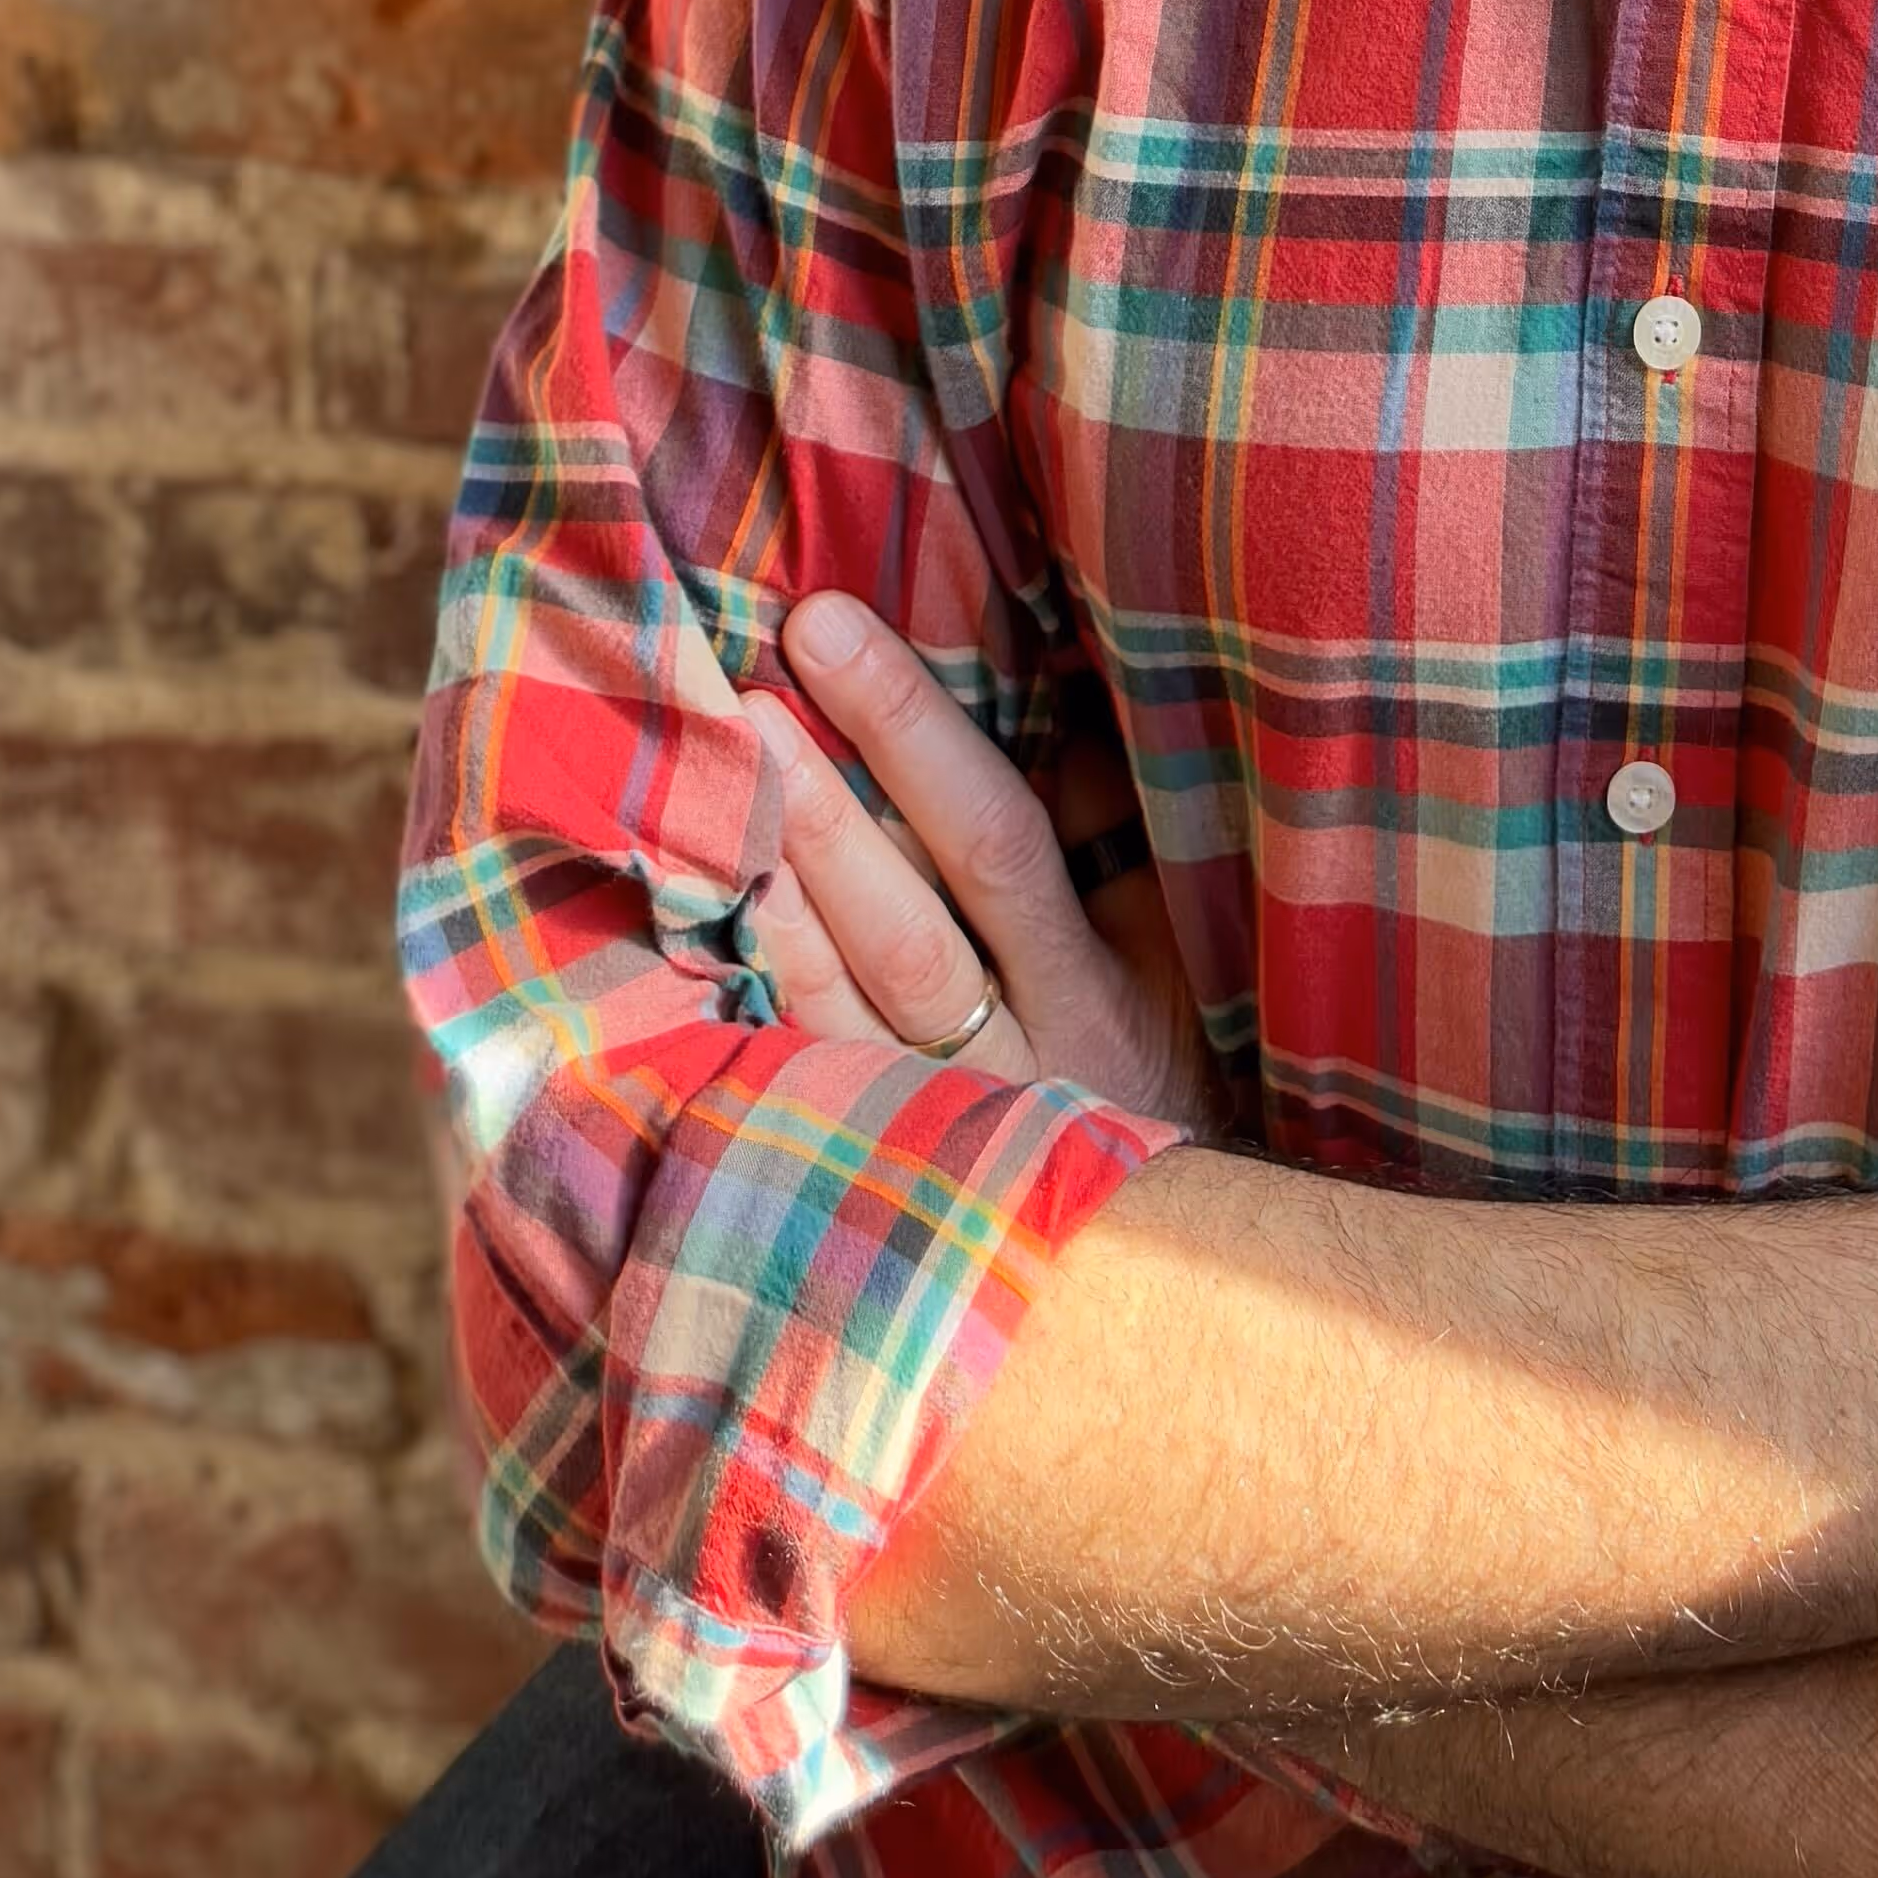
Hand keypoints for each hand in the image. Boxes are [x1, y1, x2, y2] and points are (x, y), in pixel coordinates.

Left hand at [741, 593, 1227, 1136]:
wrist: (1167, 1247)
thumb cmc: (1179, 1045)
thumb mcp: (1181, 940)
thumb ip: (1122, 827)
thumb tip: (1044, 701)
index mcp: (1099, 991)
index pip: (995, 845)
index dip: (912, 734)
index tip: (830, 630)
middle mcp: (1015, 1069)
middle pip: (902, 933)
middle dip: (821, 809)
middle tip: (747, 694)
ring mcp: (940, 1134)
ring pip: (834, 1016)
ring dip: (773, 896)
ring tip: (705, 788)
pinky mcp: (878, 1171)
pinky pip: (798, 1083)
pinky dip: (752, 1000)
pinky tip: (697, 920)